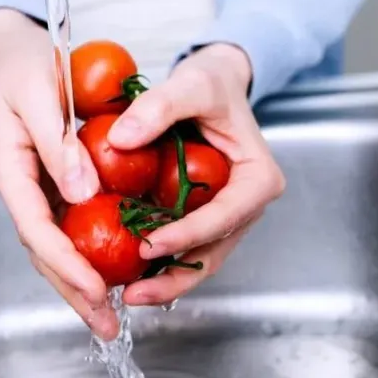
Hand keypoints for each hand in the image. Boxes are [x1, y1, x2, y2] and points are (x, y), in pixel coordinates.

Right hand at [0, 9, 119, 339]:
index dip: (63, 262)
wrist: (18, 47)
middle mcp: (20, 183)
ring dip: (79, 281)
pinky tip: (110, 271)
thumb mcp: (41, 94)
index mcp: (8, 165)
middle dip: (72, 290)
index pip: (34, 226)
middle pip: (42, 249)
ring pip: (54, 244)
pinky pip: (67, 225)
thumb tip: (82, 193)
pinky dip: (87, 252)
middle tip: (104, 324)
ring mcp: (35, 186)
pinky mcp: (52, 182)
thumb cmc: (25, 62)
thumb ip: (59, 144)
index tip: (94, 288)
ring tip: (109, 315)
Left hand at [107, 43, 286, 305]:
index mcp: (257, 178)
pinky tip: (127, 273)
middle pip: (213, 250)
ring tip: (128, 296)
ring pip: (198, 257)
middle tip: (135, 293)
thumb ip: (158, 107)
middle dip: (175, 276)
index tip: (150, 245)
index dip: (188, 235)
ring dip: (165, 279)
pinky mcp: (201, 216)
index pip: (224, 217)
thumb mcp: (190, 83)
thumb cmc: (211, 82)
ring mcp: (225, 215)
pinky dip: (158, 260)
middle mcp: (245, 204)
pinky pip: (182, 244)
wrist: (212, 81)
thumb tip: (120, 139)